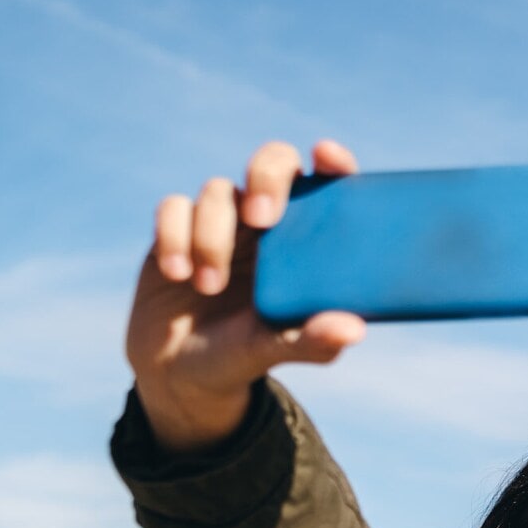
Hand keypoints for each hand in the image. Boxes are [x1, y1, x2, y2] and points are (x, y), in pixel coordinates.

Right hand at [125, 139, 366, 451]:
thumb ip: (314, 340)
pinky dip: (174, 235)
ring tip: (208, 287)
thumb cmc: (243, 355)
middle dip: (267, 176)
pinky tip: (178, 273)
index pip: (328, 184)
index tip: (326, 155)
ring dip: (212, 236)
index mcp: (306, 241)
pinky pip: (173, 207)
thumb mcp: (277, 350)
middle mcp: (266, 222)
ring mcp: (221, 220)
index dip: (332, 161)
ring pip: (217, 190)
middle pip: (273, 161)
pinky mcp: (176, 228)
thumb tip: (354, 330)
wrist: (181, 372)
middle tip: (262, 219)